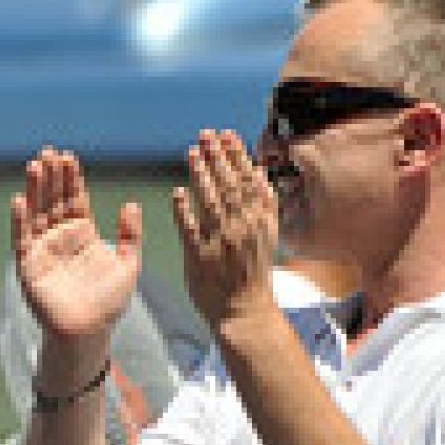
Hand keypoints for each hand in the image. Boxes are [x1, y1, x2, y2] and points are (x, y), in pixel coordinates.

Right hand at [11, 147, 141, 341]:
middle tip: (49, 151)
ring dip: (34, 190)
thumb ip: (130, 236)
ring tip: (34, 165)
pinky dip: (19, 220)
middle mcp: (60, 239)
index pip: (74, 199)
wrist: (88, 333)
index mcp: (82, 235)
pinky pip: (22, 239)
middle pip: (53, 200)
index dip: (71, 179)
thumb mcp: (129, 265)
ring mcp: (42, 251)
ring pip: (36, 213)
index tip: (69, 157)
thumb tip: (130, 204)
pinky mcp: (28, 266)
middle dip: (51, 177)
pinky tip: (19, 200)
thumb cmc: (108, 304)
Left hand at [172, 130, 279, 328]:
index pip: (248, 180)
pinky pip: (190, 229)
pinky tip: (176, 192)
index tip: (227, 135)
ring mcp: (221, 242)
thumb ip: (262, 204)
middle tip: (205, 134)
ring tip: (191, 153)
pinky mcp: (200, 257)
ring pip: (210, 202)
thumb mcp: (267, 234)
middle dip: (217, 157)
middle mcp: (242, 227)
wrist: (244, 310)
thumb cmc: (253, 270)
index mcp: (261, 220)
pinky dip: (183, 210)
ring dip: (200, 175)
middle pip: (228, 186)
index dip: (237, 155)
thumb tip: (257, 171)